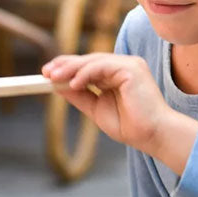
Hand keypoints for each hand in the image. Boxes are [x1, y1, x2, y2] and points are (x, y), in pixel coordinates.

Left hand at [42, 53, 197, 172]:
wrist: (152, 136)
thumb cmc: (131, 126)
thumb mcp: (97, 109)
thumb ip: (80, 96)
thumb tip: (57, 86)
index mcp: (117, 75)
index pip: (88, 66)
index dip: (67, 67)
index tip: (47, 74)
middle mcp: (124, 66)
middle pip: (89, 60)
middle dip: (65, 65)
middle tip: (45, 73)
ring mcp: (129, 65)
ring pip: (94, 61)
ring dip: (71, 68)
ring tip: (53, 78)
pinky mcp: (132, 68)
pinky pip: (102, 66)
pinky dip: (85, 73)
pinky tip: (73, 83)